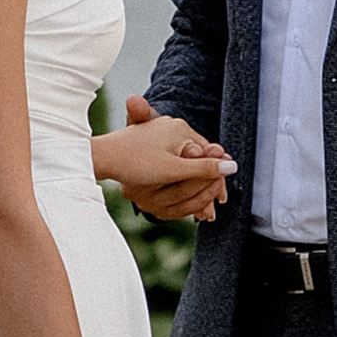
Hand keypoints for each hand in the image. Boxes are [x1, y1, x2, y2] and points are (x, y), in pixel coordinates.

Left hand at [95, 99, 233, 225]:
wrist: (103, 157)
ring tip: (202, 207)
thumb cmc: (135, 162)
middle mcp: (174, 128)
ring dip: (195, 182)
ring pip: (187, 161)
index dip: (217, 176)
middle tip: (217, 203)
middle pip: (200, 158)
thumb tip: (233, 166)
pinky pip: (174, 160)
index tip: (221, 197)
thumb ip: (203, 167)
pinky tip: (183, 194)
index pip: (209, 154)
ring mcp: (163, 135)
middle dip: (208, 181)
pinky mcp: (154, 143)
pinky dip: (181, 176)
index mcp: (181, 130)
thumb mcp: (173, 168)